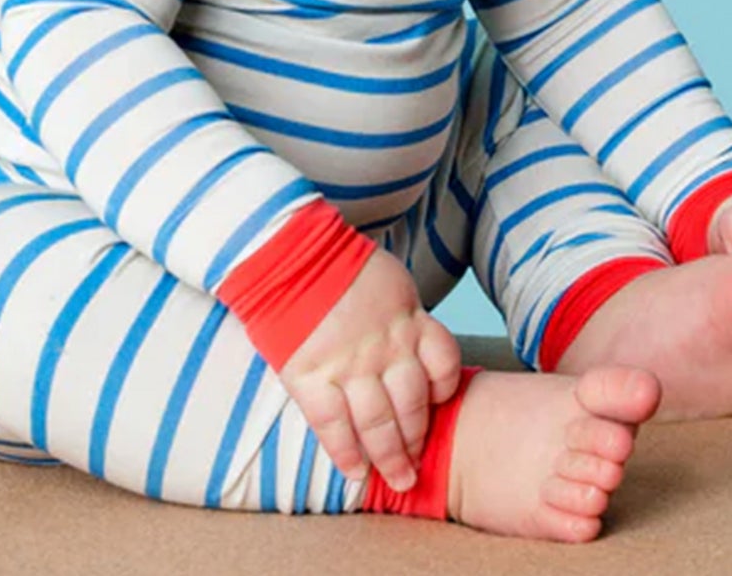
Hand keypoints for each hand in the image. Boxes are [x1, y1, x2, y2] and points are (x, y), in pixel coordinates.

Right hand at [276, 245, 464, 490]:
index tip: (437, 411)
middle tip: (416, 467)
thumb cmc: (337, 262)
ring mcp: (348, 365)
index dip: (443, 394)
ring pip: (378, 423)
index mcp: (408, 320)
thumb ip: (404, 313)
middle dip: (416, 441)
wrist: (287, 252)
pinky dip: (344, 453)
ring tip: (397, 479)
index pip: (443, 367)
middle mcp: (385, 348)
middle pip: (412, 406)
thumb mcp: (389, 280)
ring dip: (389, 457)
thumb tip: (413, 337)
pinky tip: (353, 472)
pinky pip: (333, 426)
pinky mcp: (311, 376)